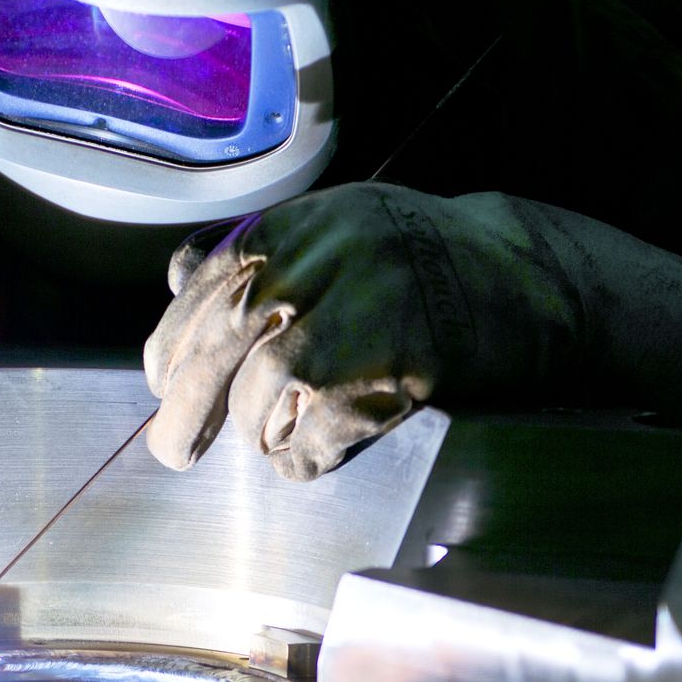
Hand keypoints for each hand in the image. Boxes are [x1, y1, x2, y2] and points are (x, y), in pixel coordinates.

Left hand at [143, 183, 582, 479]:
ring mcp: (347, 325)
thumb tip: (176, 277)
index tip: (160, 380)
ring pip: (258, 401)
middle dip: (184, 410)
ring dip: (255, 432)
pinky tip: (306, 455)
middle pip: (215, 350)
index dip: (171, 346)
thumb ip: (257, 247)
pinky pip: (311, 440)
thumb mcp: (332, 223)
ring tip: (270, 437)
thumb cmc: (418, 254)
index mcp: (291, 228)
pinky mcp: (384, 380)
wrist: (522, 277)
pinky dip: (300, 459)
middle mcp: (311, 268)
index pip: (199, 289)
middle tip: (174, 450)